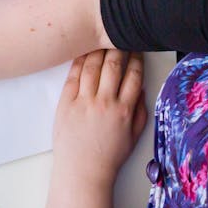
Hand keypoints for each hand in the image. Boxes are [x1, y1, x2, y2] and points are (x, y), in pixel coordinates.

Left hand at [52, 50, 146, 185]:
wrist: (82, 170)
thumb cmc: (108, 155)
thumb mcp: (133, 135)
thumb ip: (140, 111)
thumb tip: (140, 89)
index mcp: (124, 110)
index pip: (133, 76)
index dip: (136, 59)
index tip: (136, 49)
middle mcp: (105, 102)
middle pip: (113, 66)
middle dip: (117, 48)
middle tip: (118, 37)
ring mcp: (84, 101)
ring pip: (92, 67)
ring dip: (98, 50)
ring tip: (100, 39)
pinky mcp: (66, 103)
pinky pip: (73, 76)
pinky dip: (78, 62)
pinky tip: (83, 53)